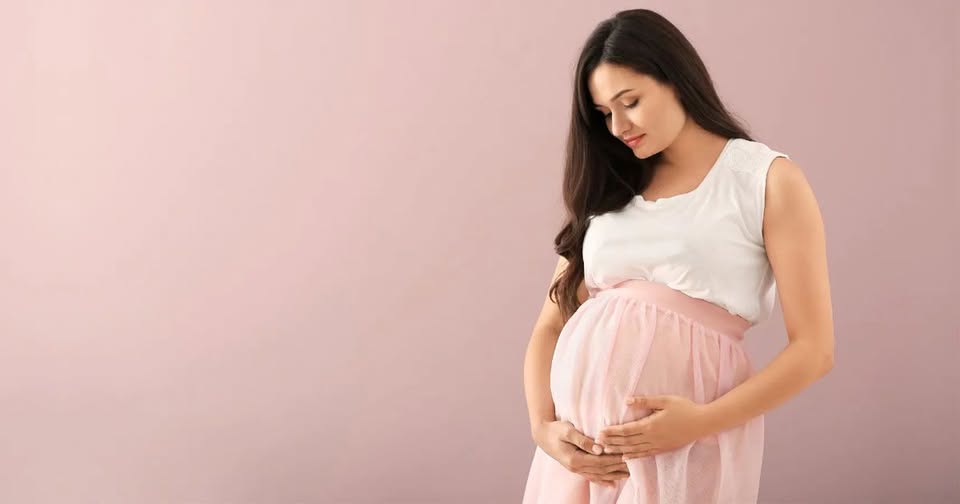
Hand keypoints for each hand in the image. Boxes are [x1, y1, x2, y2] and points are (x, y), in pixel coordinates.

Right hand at [532, 419, 629, 487]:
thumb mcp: (568, 431)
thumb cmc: (555, 430)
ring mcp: (576, 469)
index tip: (627, 456)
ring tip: (628, 474)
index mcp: (575, 459)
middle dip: (618, 468)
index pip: (600, 462)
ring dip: (614, 475)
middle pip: (602, 470)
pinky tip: (613, 484)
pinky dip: (603, 481)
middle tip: (633, 465)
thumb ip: (583, 440)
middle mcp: (576, 468)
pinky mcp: (576, 468)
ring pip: (599, 475)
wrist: (542, 436)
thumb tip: (599, 449)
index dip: (614, 460)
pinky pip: (592, 477)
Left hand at [595, 395, 711, 459]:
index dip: (612, 432)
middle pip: (627, 442)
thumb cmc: (684, 408)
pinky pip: (645, 454)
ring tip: (606, 451)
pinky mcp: (663, 449)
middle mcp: (652, 438)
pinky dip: (633, 456)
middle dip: (611, 442)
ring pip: (634, 450)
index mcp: (650, 425)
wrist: (703, 423)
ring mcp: (658, 445)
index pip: (626, 430)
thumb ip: (645, 401)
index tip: (600, 432)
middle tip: (597, 443)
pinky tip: (625, 457)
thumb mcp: (665, 400)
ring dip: (618, 450)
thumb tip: (627, 401)